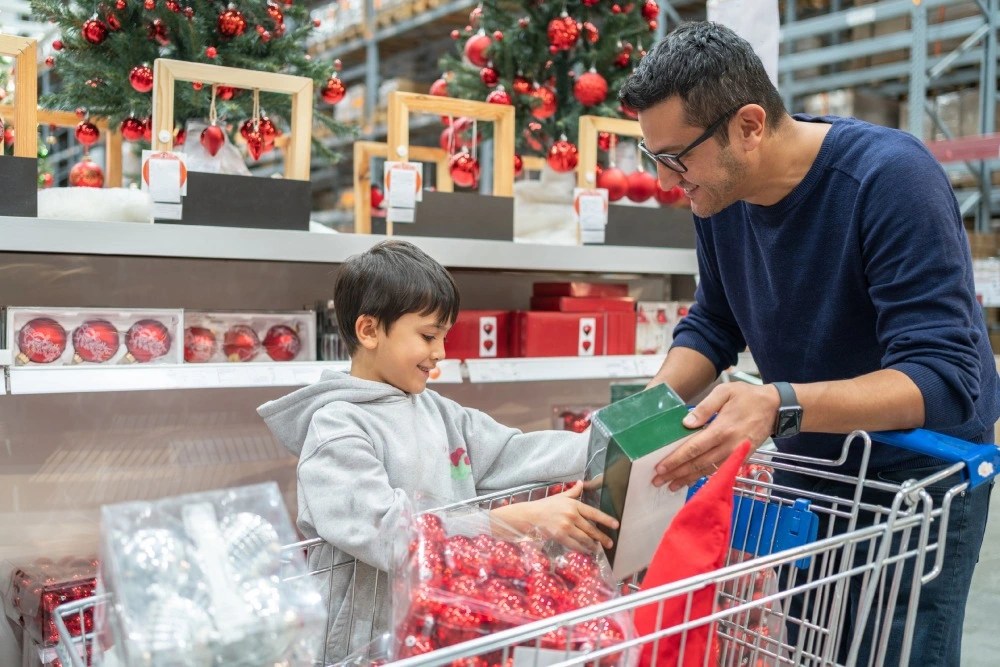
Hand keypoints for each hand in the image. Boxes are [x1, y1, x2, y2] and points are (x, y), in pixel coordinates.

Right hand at [491, 481, 618, 551]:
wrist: (530, 516)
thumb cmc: (545, 505)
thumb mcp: (560, 496)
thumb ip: (573, 491)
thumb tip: (582, 483)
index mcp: (574, 505)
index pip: (594, 513)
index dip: (606, 519)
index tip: (616, 525)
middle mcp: (572, 516)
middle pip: (591, 529)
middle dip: (602, 537)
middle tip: (610, 543)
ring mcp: (566, 527)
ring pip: (584, 539)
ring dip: (593, 545)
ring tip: (598, 548)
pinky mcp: (560, 536)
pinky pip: (575, 545)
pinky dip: (582, 549)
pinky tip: (586, 550)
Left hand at [652, 383, 777, 490]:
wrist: (775, 408)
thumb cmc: (748, 396)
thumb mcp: (725, 392)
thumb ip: (705, 407)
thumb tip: (686, 423)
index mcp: (722, 428)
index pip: (694, 448)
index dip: (676, 459)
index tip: (661, 467)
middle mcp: (729, 445)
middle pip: (698, 463)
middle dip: (677, 473)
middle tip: (658, 481)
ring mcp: (736, 454)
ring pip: (708, 470)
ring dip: (688, 479)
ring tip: (671, 486)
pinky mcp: (741, 458)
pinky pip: (719, 470)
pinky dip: (704, 477)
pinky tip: (692, 480)